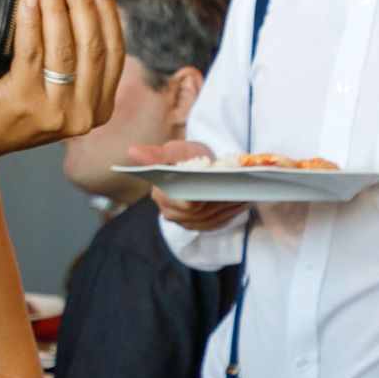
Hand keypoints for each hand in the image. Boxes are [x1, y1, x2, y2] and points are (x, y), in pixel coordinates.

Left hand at [0, 0, 125, 169]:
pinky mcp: (22, 101)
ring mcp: (55, 111)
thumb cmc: (10, 106)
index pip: (114, 52)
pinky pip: (31, 50)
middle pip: (92, 46)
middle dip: (83, 1)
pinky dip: (31, 18)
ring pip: (64, 46)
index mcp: (98, 109)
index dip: (107, 12)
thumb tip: (78, 0)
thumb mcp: (54, 88)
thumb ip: (73, 60)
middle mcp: (83, 114)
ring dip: (57, 5)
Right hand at [130, 139, 252, 230]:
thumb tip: (131, 151)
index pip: (185, 203)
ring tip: (247, 192)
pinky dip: (233, 212)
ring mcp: (187, 223)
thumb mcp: (174, 151)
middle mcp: (171, 213)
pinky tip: (245, 200)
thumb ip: (157, 154)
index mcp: (161, 195)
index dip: (202, 196)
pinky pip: (219, 223)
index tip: (219, 184)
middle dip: (220, 201)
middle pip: (200, 212)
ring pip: (212, 218)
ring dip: (230, 207)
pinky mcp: (202, 227)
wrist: (196, 167)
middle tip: (239, 189)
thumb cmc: (184, 157)